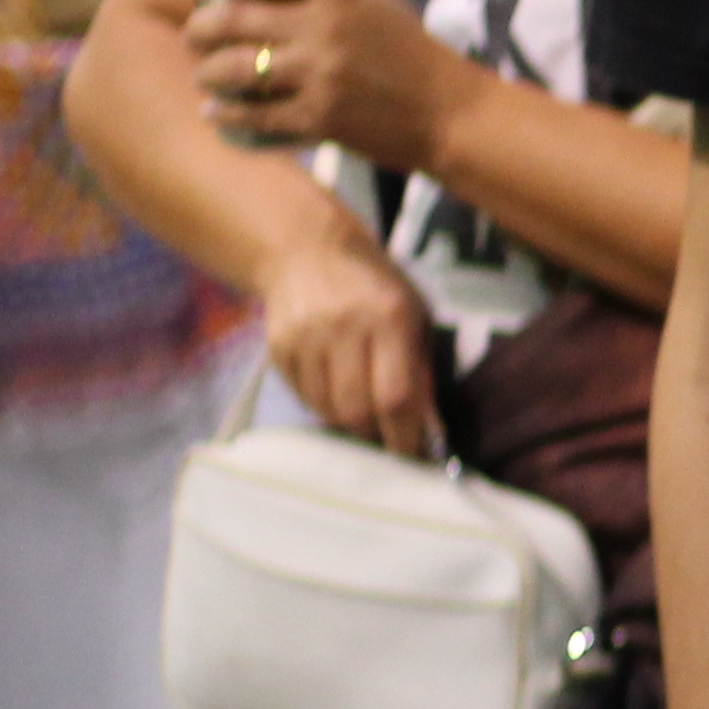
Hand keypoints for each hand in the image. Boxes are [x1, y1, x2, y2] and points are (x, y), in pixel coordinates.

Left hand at [190, 0, 464, 176]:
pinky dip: (228, 113)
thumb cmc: (420, 57)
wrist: (453, 116)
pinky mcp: (319, 118)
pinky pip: (256, 113)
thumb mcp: (387, 4)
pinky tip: (215, 113)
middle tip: (195, 31)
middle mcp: (323, 32)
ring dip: (208, 70)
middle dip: (202, 25)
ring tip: (203, 74)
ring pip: (237, 66)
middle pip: (237, 16)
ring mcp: (319, 76)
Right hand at [260, 228, 437, 456]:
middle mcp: (343, 328)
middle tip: (389, 442)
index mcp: (388, 318)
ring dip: (350, 425)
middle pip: (356, 410)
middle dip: (376, 437)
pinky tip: (337, 396)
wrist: (306, 250)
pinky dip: (323, 407)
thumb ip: (422, 369)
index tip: (416, 458)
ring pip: (327, 409)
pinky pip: (303, 397)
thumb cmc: (375, 286)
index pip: (396, 396)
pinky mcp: (277, 347)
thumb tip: (431, 428)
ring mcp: (305, 338)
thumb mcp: (414, 315)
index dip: (406, 436)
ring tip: (365, 420)